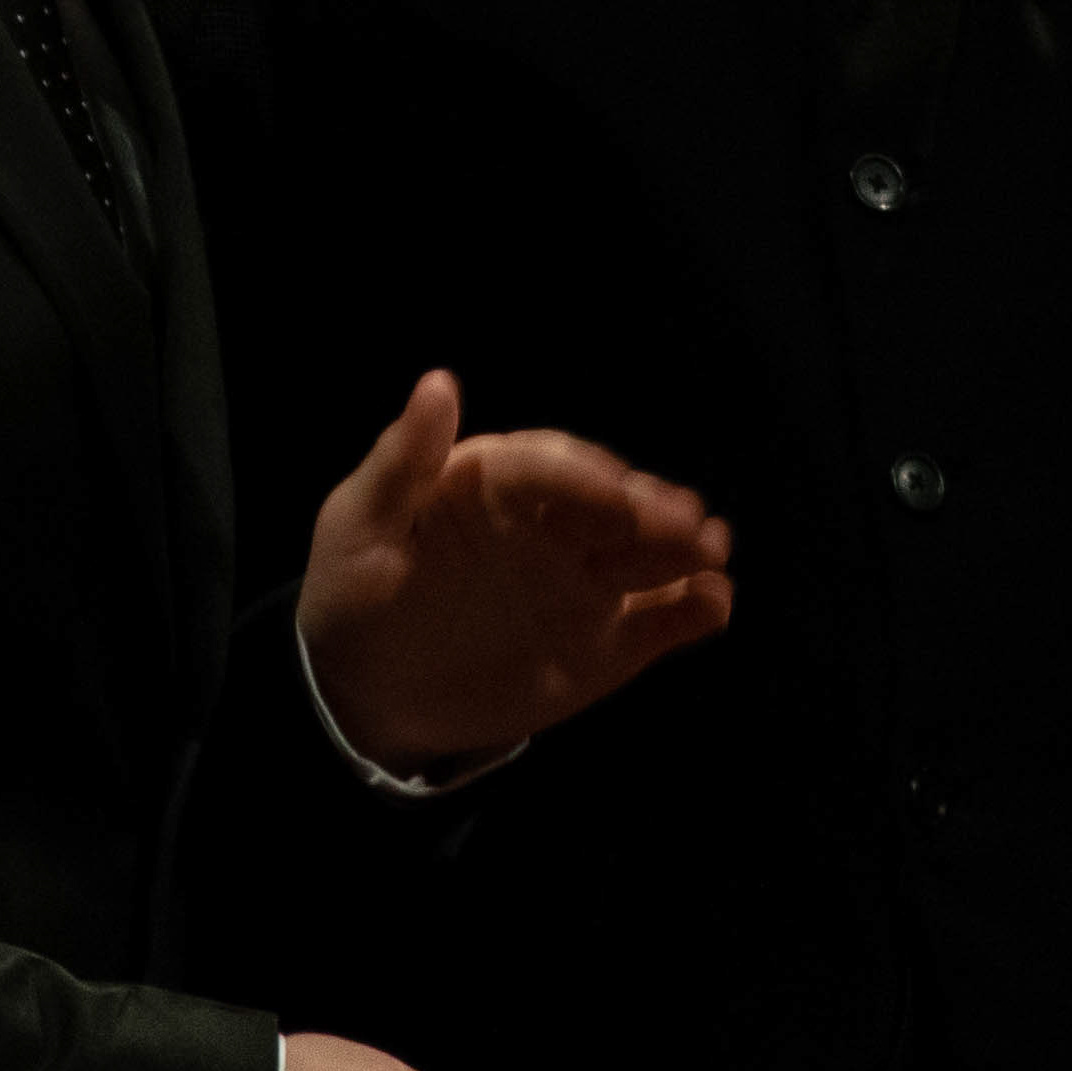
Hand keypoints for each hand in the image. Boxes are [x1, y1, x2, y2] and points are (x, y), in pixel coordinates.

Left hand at [298, 371, 734, 771]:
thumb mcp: (360, 525)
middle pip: (612, 506)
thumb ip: (402, 462)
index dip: (585, 480)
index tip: (617, 496)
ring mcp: (584, 580)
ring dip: (686, 549)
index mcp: (499, 479)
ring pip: (648, 555)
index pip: (551, 467)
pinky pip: (660, 619)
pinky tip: (714, 604)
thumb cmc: (356, 590)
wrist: (368, 689)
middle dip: (652, 510)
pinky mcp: (606, 638)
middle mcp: (554, 522)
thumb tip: (438, 382)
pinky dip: (694, 609)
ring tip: (714, 553)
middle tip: (688, 524)